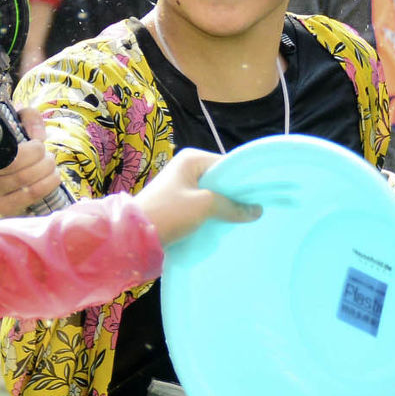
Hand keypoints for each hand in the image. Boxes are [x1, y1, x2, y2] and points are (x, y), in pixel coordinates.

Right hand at [0, 105, 66, 215]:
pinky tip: (51, 178)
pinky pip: (30, 196)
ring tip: (50, 165)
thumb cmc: (8, 152)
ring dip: (47, 170)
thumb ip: (28, 118)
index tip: (38, 144)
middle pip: (17, 166)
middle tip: (48, 155)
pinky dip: (48, 184)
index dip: (27, 147)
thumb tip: (39, 136)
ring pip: (25, 180)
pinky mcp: (0, 209)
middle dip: (42, 158)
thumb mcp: (14, 126)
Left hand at [131, 148, 258, 244]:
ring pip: (212, 195)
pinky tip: (225, 225)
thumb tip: (257, 210)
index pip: (226, 165)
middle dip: (235, 195)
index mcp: (191, 159)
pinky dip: (213, 215)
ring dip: (224, 207)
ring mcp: (181, 187)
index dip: (242, 180)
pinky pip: (203, 206)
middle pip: (220, 180)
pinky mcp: (178, 204)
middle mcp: (186, 169)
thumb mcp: (204, 206)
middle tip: (255, 210)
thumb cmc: (169, 213)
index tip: (260, 196)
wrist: (134, 236)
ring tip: (244, 219)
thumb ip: (231, 206)